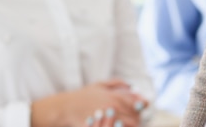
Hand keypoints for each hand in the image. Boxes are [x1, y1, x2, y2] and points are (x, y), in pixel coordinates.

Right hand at [32, 79, 148, 126]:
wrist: (64, 108)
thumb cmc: (82, 96)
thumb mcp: (99, 85)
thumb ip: (117, 83)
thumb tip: (132, 86)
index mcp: (114, 96)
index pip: (137, 102)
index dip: (142, 105)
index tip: (142, 106)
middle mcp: (112, 107)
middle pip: (134, 116)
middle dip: (137, 118)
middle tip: (136, 119)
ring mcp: (105, 118)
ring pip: (127, 125)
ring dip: (130, 124)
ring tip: (125, 123)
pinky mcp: (97, 126)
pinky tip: (116, 125)